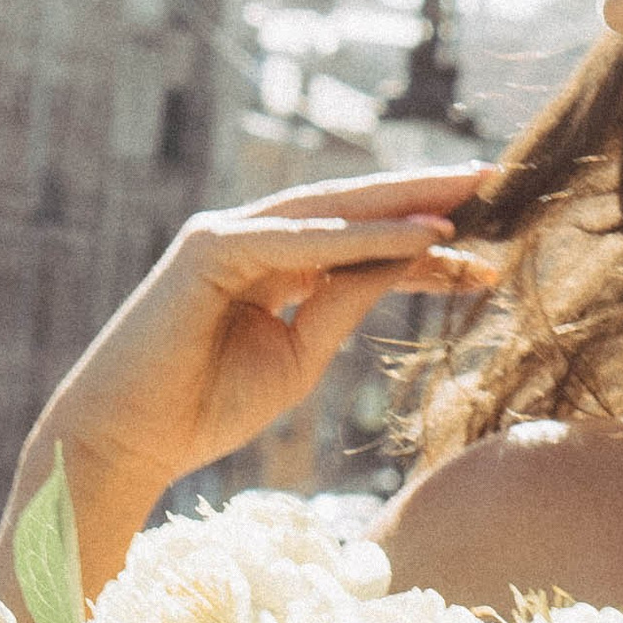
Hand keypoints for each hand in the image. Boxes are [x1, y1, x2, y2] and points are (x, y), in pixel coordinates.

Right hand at [10, 167, 492, 584]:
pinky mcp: (207, 250)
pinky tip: (414, 235)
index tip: (488, 254)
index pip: (361, 244)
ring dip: (399, 201)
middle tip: (495, 181)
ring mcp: (226, 236)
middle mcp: (251, 238)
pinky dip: (356, 237)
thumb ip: (342, 306)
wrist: (127, 441)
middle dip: (422, 195)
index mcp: (273, 266)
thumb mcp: (297, 357)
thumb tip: (404, 266)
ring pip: (328, 209)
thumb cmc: (204, 408)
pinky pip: (296, 239)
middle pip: (351, 208)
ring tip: (467, 195)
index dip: (425, 244)